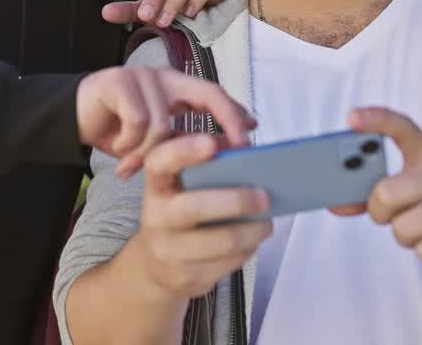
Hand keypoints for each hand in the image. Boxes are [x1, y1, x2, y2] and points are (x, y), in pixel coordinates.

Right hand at [76, 66, 255, 178]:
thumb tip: (225, 149)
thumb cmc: (116, 129)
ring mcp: (141, 76)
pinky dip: (128, 143)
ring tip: (131, 167)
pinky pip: (137, 121)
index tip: (252, 134)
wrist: (70, 120)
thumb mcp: (155, 138)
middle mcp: (164, 76)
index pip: (216, 94)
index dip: (235, 113)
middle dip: (226, 121)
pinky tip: (118, 150)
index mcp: (176, 86)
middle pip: (207, 92)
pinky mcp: (118, 81)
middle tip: (229, 152)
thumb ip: (184, 138)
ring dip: (147, 153)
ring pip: (164, 123)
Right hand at [135, 134, 271, 297]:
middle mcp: (156, 217)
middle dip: (236, 201)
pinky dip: (246, 251)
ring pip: (221, 242)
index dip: (183, 151)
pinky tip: (251, 242)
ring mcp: (168, 251)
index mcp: (157, 186)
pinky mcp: (185, 277)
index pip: (159, 162)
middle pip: (196, 208)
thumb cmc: (181, 213)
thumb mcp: (185, 185)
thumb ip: (212, 160)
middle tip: (264, 198)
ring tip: (266, 223)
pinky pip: (226, 264)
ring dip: (252, 231)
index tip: (211, 144)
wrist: (155, 265)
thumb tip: (244, 146)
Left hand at [331, 107, 421, 268]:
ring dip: (407, 236)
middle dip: (380, 212)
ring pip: (402, 229)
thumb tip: (336, 205)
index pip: (401, 127)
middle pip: (385, 194)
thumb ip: (377, 191)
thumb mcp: (419, 185)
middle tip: (394, 213)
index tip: (350, 117)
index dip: (375, 119)